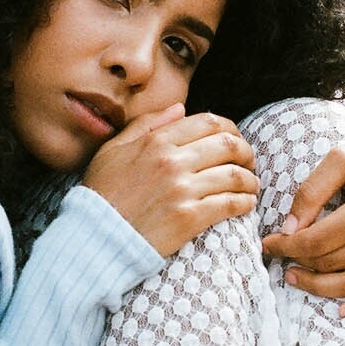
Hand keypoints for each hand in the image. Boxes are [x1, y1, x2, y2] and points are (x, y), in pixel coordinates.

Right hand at [83, 107, 259, 258]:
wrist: (94, 237)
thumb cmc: (102, 193)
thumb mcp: (114, 149)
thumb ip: (147, 124)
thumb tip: (179, 109)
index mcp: (157, 141)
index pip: (209, 122)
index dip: (230, 130)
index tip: (234, 141)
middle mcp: (172, 161)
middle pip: (229, 145)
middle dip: (246, 152)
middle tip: (249, 162)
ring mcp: (182, 190)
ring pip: (235, 175)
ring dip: (250, 180)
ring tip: (250, 186)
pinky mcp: (188, 218)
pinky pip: (229, 204)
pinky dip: (244, 203)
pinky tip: (246, 204)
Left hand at [260, 136, 344, 317]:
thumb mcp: (343, 158)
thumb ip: (312, 191)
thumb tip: (289, 228)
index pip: (315, 242)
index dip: (285, 246)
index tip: (269, 243)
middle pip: (330, 264)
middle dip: (297, 262)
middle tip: (280, 256)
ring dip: (318, 287)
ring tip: (296, 278)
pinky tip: (342, 311)